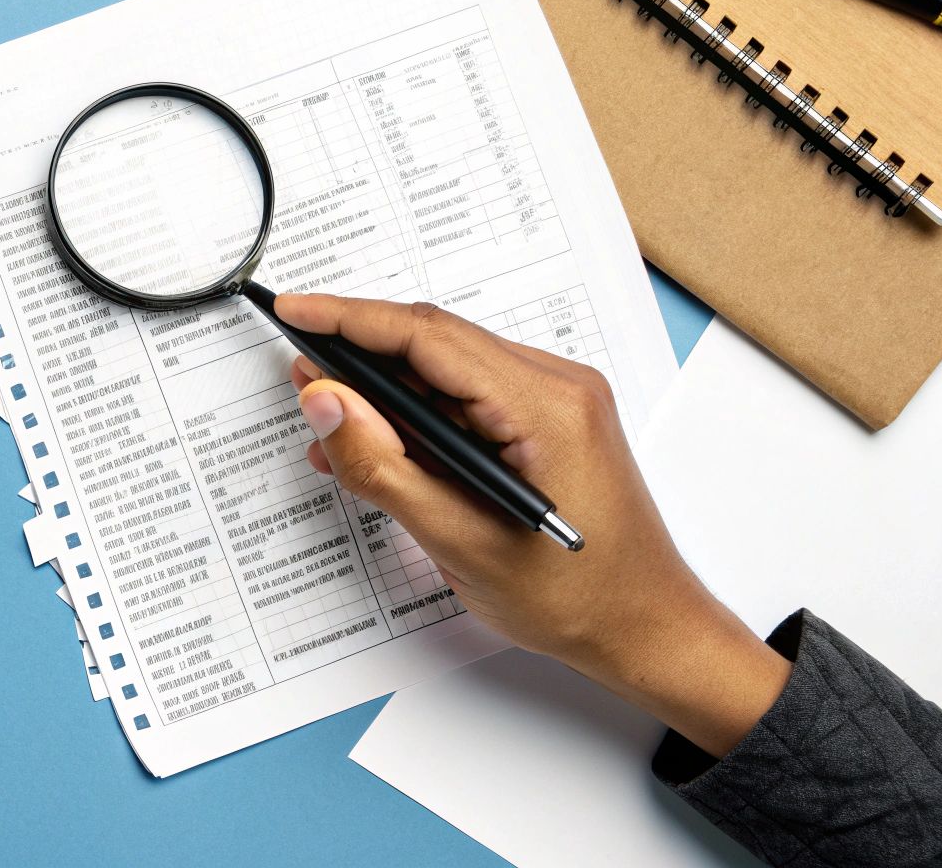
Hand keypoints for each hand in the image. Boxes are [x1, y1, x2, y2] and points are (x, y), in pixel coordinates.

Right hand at [277, 293, 789, 756]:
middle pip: (436, 345)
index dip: (352, 320)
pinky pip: (467, 400)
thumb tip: (327, 403)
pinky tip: (379, 451)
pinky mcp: (546, 423)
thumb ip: (384, 467)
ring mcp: (555, 402)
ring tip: (331, 431)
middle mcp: (558, 388)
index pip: (429, 338)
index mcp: (546, 406)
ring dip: (386, 397)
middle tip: (301, 379)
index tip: (296, 312)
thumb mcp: (460, 541)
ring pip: (446, 374)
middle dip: (360, 358)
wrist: (645, 628)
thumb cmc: (576, 598)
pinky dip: (417, 420)